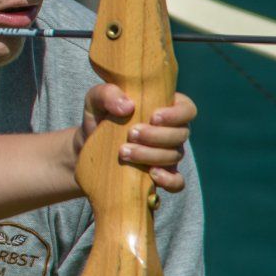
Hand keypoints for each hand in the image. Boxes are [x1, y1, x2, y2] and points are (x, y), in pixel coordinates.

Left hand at [75, 85, 193, 192]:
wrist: (88, 147)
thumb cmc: (99, 116)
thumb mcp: (96, 100)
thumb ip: (108, 94)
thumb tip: (128, 107)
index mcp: (165, 108)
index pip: (187, 109)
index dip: (176, 114)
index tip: (153, 117)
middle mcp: (171, 131)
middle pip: (181, 134)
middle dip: (156, 136)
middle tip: (131, 134)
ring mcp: (169, 154)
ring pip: (175, 156)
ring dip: (151, 155)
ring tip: (123, 152)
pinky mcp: (162, 175)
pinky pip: (177, 181)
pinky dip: (169, 180)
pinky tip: (151, 174)